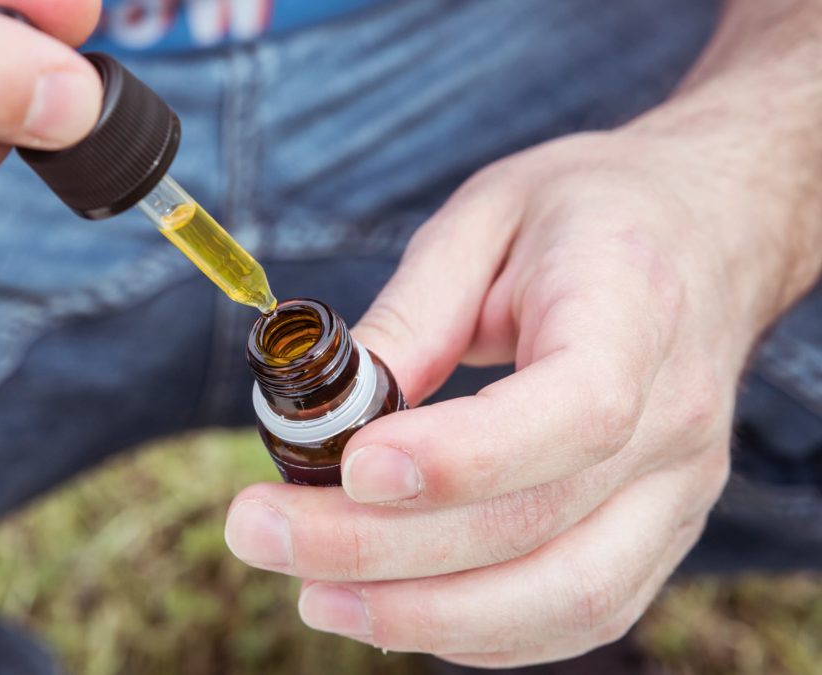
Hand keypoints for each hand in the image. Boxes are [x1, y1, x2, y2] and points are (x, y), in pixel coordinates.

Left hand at [224, 52, 821, 666]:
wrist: (705, 234)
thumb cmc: (587, 214)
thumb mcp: (485, 218)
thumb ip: (413, 314)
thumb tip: (333, 417)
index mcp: (635, 308)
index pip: (576, 410)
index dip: (461, 458)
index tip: (351, 469)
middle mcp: (675, 418)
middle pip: (537, 523)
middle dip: (381, 549)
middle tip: (261, 533)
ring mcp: (678, 491)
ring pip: (564, 597)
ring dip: (423, 614)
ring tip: (311, 593)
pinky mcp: (660, 533)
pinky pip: (574, 613)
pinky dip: (474, 630)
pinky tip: (390, 607)